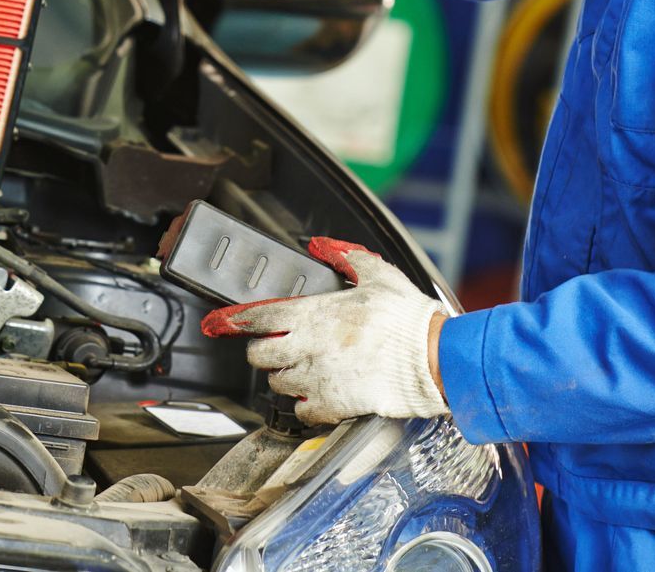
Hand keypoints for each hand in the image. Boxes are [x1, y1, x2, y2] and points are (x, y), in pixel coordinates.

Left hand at [201, 238, 448, 425]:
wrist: (433, 359)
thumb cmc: (407, 318)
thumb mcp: (377, 274)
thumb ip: (345, 256)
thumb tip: (322, 245)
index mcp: (313, 315)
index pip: (259, 317)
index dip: (235, 320)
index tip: (222, 323)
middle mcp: (308, 348)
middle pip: (259, 356)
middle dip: (262, 351)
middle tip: (276, 347)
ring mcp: (318, 378)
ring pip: (276, 384)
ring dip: (283, 377)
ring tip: (301, 369)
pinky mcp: (334, 405)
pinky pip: (301, 410)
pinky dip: (304, 404)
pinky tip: (316, 394)